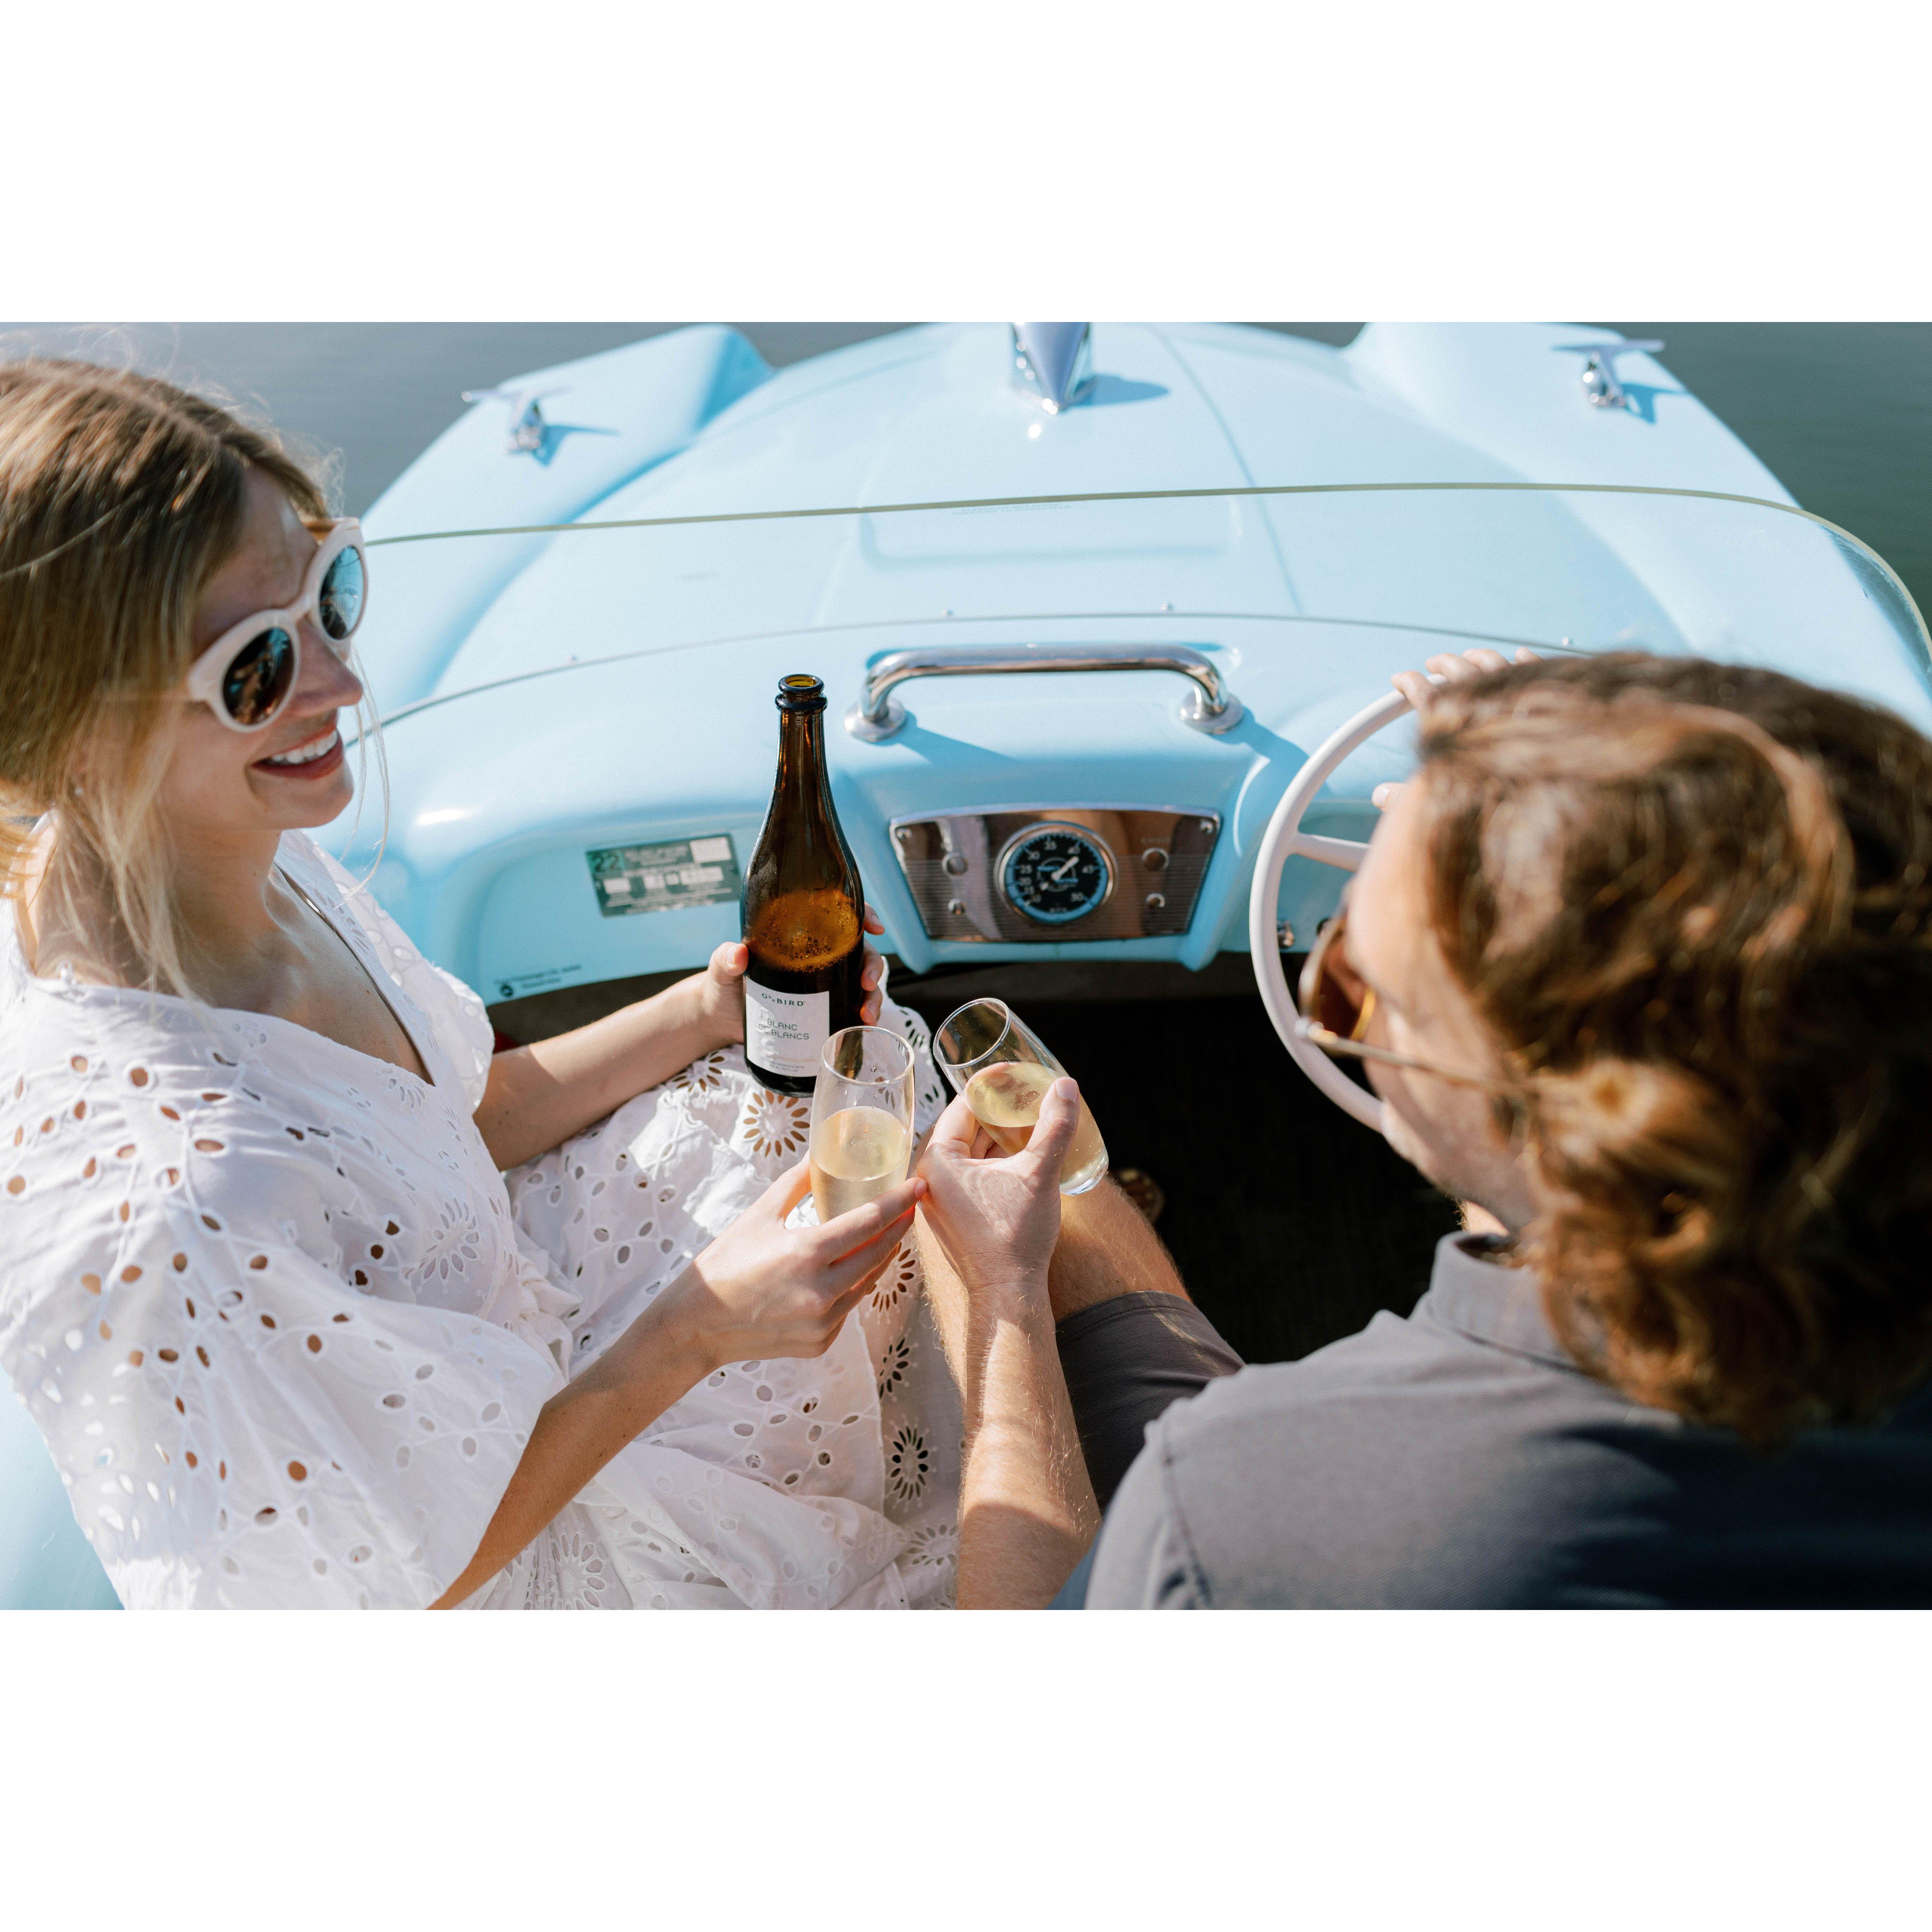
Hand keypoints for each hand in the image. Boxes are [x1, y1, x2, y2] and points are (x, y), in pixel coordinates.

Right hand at [658, 1160, 926, 1367]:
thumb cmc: (723, 1265)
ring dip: (878, 1258)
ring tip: (882, 1236)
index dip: (900, 1202)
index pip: (870, 1221)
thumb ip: (795, 1183)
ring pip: (867, 1282)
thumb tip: (818, 1153)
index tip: (919, 1186)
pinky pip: (849, 1309)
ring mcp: (823, 1322)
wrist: (695, 1325)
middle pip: (879, 1253)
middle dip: (899, 1228)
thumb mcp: (758, 1216)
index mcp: (807, 1253)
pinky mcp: (820, 1343)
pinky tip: (843, 1274)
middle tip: (909, 1208)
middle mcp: (821, 1291)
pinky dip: (851, 1289)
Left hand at [690, 905, 888, 1050]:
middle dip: (872, 966)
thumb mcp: (721, 970)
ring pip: (861, 984)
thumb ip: (725, 959)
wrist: (719, 1021)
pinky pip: (850, 1010)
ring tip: (866, 1017)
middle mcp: (818, 959)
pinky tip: (862, 1027)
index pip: (838, 916)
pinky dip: (861, 1017)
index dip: (862, 914)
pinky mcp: (822, 1011)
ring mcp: (823, 986)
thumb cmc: (721, 987)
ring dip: (872, 997)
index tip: (874, 926)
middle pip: (860, 952)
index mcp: (799, 938)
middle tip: (866, 983)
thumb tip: (738, 953)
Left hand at [915, 1080, 1081, 1302]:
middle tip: (1031, 1094)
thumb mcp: (1038, 1174)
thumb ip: (1054, 1128)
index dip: (993, 1086)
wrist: (1008, 1295)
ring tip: (1033, 1118)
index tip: (1017, 1072)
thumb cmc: (1015, 1238)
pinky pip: (973, 1173)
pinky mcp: (954, 1214)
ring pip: (972, 1151)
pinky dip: (997, 1159)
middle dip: (1001, 1110)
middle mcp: (930, 1178)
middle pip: (967, 1127)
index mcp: (937, 1162)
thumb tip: (1067, 1087)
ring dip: (1001, 1135)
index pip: (963, 1107)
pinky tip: (1024, 1152)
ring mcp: (940, 1198)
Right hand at [1375, 648, 1540, 810]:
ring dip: (1479, 657)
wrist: (1563, 798)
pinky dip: (1526, 660)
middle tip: (1433, 663)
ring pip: (1497, 664)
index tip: (1399, 679)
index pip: (1425, 694)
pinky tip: (1520, 654)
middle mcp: (1490, 704)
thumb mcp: (1443, 807)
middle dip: (1443, 663)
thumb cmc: (1500, 809)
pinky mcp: (1556, 698)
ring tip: (1469, 655)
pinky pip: (1539, 669)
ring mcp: (1525, 697)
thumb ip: (1407, 800)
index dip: (1409, 683)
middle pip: (1460, 671)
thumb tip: (1379, 796)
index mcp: (1458, 725)